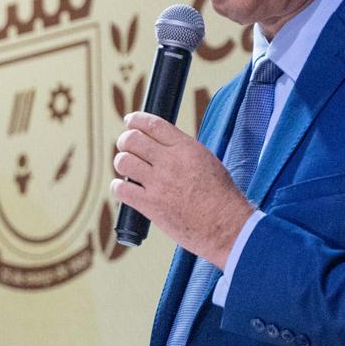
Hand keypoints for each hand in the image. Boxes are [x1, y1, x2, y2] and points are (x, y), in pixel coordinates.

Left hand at [111, 112, 252, 266]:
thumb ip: (183, 150)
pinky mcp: (150, 205)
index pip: (153, 124)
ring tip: (128, 170)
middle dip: (125, 141)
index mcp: (186, 148)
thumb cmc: (221, 196)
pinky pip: (120, 189)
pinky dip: (118, 188)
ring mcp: (158, 183)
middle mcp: (170, 162)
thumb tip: (162, 145)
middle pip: (132, 139)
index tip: (130, 122)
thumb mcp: (206, 161)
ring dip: (122, 164)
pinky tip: (125, 189)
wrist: (226, 225)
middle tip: (126, 148)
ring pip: (123, 161)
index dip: (136, 120)